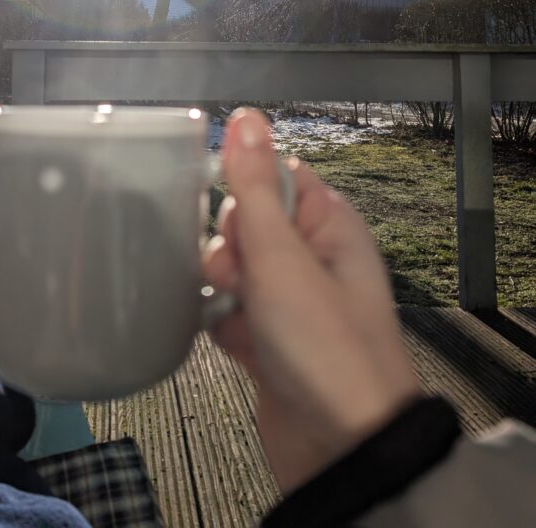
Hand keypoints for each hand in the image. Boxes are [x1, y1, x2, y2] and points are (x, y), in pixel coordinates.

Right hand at [202, 108, 419, 492]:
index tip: (233, 212)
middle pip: (249, 224)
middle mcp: (314, 260)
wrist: (340, 449)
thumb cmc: (322, 342)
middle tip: (237, 274)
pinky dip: (224, 323)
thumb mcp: (283, 254)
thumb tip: (247, 115)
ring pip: (236, 270)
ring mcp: (292, 304)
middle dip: (229, 245)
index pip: (278, 177)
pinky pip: (232, 313)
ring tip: (232, 311)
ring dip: (223, 286)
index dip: (247, 188)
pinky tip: (228, 339)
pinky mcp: (271, 343)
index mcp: (330, 226)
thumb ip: (255, 184)